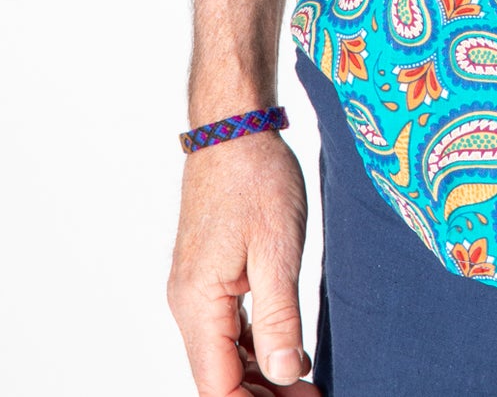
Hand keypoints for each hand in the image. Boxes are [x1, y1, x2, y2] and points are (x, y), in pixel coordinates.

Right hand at [168, 133, 320, 395]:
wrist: (234, 127)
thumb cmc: (256, 178)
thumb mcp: (278, 250)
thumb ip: (279, 318)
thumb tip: (285, 374)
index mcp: (198, 303)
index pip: (218, 386)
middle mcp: (188, 304)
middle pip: (219, 377)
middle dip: (262, 396)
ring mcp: (196, 289)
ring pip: (223, 355)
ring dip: (261, 376)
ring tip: (307, 386)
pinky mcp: (209, 275)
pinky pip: (227, 328)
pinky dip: (256, 347)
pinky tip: (291, 351)